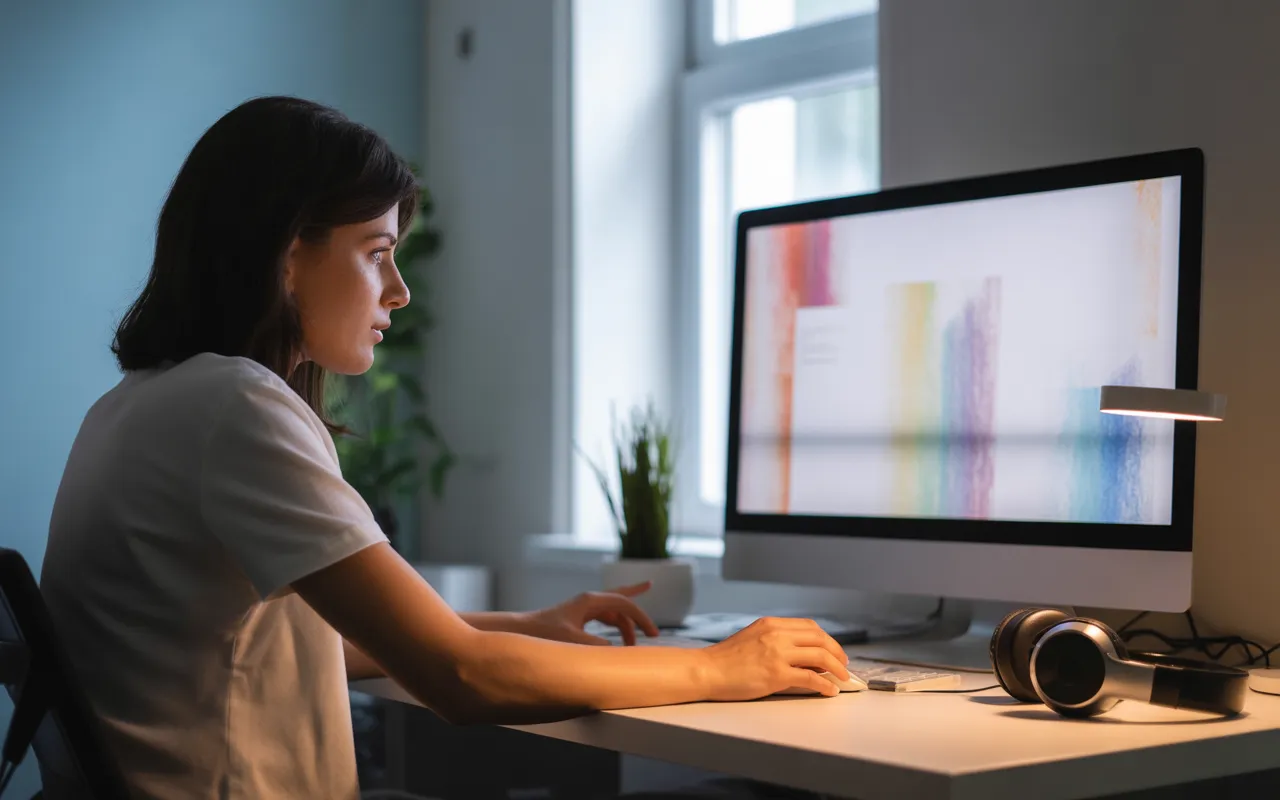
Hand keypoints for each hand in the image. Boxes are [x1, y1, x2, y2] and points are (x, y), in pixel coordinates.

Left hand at [518, 582, 660, 645]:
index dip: (641, 618)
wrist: (524, 631)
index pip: (624, 604)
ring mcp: (584, 608)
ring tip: (636, 643)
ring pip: (614, 611)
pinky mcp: (579, 617)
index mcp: (590, 601)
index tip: (653, 635)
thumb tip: (614, 649)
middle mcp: (589, 601)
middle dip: (638, 607)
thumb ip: (595, 645)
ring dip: (626, 625)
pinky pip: (604, 617)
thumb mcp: (572, 641)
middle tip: (654, 624)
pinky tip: (620, 633)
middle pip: (621, 599)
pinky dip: (616, 625)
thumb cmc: (545, 634)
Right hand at [699, 617, 849, 699]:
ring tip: (842, 678)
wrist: (706, 670)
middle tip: (844, 665)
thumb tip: (801, 655)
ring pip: (820, 655)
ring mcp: (777, 653)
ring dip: (837, 668)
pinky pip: (810, 677)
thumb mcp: (752, 638)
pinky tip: (829, 690)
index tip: (834, 650)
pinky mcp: (776, 674)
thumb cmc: (725, 660)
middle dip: (837, 652)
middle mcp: (776, 634)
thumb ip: (775, 640)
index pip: (810, 626)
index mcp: (771, 624)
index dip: (827, 639)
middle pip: (820, 638)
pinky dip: (824, 684)